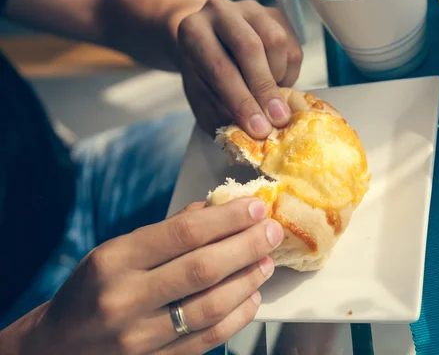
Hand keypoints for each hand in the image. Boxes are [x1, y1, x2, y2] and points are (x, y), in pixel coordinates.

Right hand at [18, 198, 282, 354]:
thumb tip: (215, 209)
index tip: (256, 207)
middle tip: (272, 232)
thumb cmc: (91, 290)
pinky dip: (238, 316)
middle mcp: (125, 298)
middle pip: (203, 268)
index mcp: (114, 260)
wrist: (56, 348)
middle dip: (247, 246)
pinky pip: (209, 338)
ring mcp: (140, 337)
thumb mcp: (115, 251)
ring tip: (266, 262)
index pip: (183, 233)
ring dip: (248, 281)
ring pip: (211, 306)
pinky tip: (252, 297)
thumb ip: (166, 232)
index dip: (227, 218)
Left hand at [177, 0, 303, 138]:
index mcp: (193, 31)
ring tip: (270, 98)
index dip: (241, 101)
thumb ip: (221, 114)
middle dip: (264, 89)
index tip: (258, 129)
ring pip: (276, 42)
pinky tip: (276, 83)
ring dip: (277, 78)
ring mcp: (250, 9)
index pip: (220, 67)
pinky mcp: (275, 15)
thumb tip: (253, 130)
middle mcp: (220, 11)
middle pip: (250, 48)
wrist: (209, 44)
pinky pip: (292, 47)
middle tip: (277, 120)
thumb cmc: (204, 76)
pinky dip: (289, 73)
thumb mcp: (202, 98)